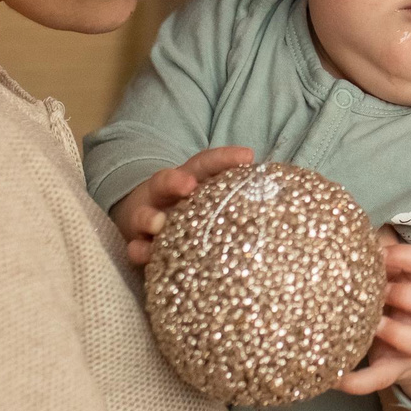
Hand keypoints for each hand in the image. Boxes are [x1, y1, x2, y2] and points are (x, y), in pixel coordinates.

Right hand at [107, 147, 253, 267]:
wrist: (143, 223)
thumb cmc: (189, 210)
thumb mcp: (208, 196)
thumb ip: (232, 194)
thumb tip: (275, 192)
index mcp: (187, 179)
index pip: (205, 164)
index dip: (224, 158)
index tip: (246, 156)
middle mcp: (164, 195)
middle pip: (166, 182)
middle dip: (175, 181)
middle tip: (187, 185)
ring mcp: (148, 219)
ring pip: (145, 215)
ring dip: (150, 219)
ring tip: (158, 223)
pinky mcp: (138, 243)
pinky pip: (135, 247)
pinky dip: (138, 250)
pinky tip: (143, 253)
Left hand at [338, 242, 410, 405]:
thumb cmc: (399, 302)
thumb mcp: (398, 277)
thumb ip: (379, 255)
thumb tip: (346, 226)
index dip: (406, 258)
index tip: (380, 256)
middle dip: (404, 295)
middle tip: (377, 292)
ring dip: (393, 332)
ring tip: (367, 327)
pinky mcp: (397, 370)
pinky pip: (382, 378)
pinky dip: (360, 381)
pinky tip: (336, 378)